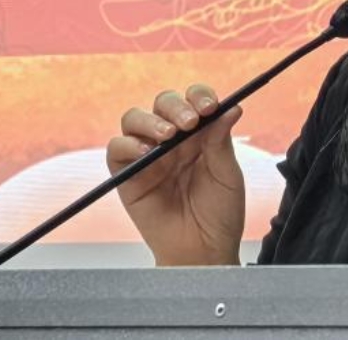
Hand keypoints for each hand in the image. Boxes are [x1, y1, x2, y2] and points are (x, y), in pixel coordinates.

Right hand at [107, 83, 244, 265]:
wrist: (203, 252)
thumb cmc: (219, 214)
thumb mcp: (227, 175)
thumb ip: (221, 141)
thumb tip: (231, 107)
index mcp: (198, 134)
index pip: (194, 100)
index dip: (199, 96)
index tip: (210, 107)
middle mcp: (171, 140)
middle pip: (163, 104)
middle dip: (175, 106)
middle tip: (190, 122)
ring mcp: (147, 156)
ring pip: (134, 118)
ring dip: (150, 120)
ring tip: (167, 135)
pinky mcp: (127, 176)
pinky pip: (116, 149)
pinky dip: (127, 144)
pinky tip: (145, 152)